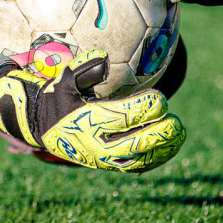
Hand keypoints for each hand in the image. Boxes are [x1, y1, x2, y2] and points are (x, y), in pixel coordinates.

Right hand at [0, 50, 184, 172]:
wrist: (42, 127)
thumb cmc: (57, 97)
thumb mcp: (64, 79)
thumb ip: (83, 67)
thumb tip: (103, 55)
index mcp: (85, 121)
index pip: (120, 117)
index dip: (143, 109)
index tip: (161, 100)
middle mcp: (94, 144)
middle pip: (133, 143)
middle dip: (158, 134)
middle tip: (176, 122)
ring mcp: (102, 159)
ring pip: (138, 159)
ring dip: (162, 149)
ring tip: (179, 134)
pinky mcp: (108, 165)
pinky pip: (135, 166)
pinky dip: (154, 159)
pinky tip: (170, 147)